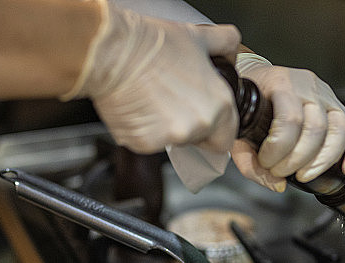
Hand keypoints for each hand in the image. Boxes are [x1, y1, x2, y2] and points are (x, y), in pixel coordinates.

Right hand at [68, 2, 240, 154]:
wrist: (114, 52)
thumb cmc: (152, 44)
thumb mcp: (198, 36)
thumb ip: (224, 44)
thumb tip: (230, 48)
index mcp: (218, 105)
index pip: (226, 139)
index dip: (215, 130)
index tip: (204, 122)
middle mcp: (198, 125)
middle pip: (199, 140)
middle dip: (190, 127)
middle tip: (173, 101)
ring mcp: (171, 137)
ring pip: (173, 142)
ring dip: (165, 128)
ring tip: (153, 99)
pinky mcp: (144, 143)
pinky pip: (148, 143)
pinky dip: (143, 129)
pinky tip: (138, 106)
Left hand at [230, 53, 344, 191]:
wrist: (258, 81)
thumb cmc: (249, 106)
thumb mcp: (239, 130)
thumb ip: (250, 161)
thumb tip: (277, 185)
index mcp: (280, 83)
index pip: (289, 120)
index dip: (278, 150)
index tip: (266, 163)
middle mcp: (307, 86)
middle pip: (315, 128)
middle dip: (298, 160)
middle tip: (281, 172)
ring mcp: (326, 95)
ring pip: (339, 129)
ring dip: (323, 161)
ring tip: (305, 175)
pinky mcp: (338, 107)